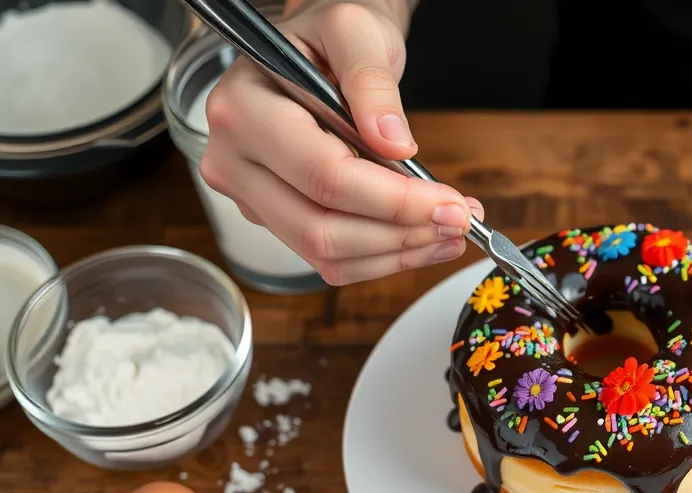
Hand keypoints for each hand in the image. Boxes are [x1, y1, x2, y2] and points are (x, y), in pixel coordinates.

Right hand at [198, 0, 482, 284]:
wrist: (318, 54)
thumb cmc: (330, 39)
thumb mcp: (355, 33)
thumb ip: (372, 81)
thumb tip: (395, 141)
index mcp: (244, 109)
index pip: (325, 176)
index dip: (394, 200)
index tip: (449, 203)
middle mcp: (234, 160)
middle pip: (321, 228)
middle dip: (401, 234)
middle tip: (458, 222)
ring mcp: (250, 196)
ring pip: (325, 255)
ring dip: (397, 253)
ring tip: (449, 234)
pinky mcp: (274, 219)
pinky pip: (329, 259)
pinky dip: (382, 258)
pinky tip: (422, 240)